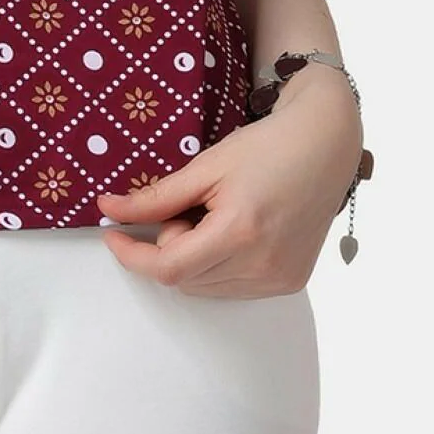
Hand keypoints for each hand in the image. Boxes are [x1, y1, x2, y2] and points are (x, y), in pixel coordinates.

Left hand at [96, 67, 363, 296]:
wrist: (325, 146)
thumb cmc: (267, 147)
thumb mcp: (206, 165)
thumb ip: (156, 196)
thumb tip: (108, 209)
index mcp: (239, 233)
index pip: (169, 268)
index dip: (132, 256)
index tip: (112, 234)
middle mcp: (263, 266)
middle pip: (185, 279)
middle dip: (169, 246)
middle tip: (186, 206)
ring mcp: (280, 279)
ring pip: (207, 287)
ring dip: (193, 259)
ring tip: (214, 215)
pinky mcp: (290, 283)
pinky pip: (234, 288)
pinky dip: (218, 266)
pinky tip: (233, 231)